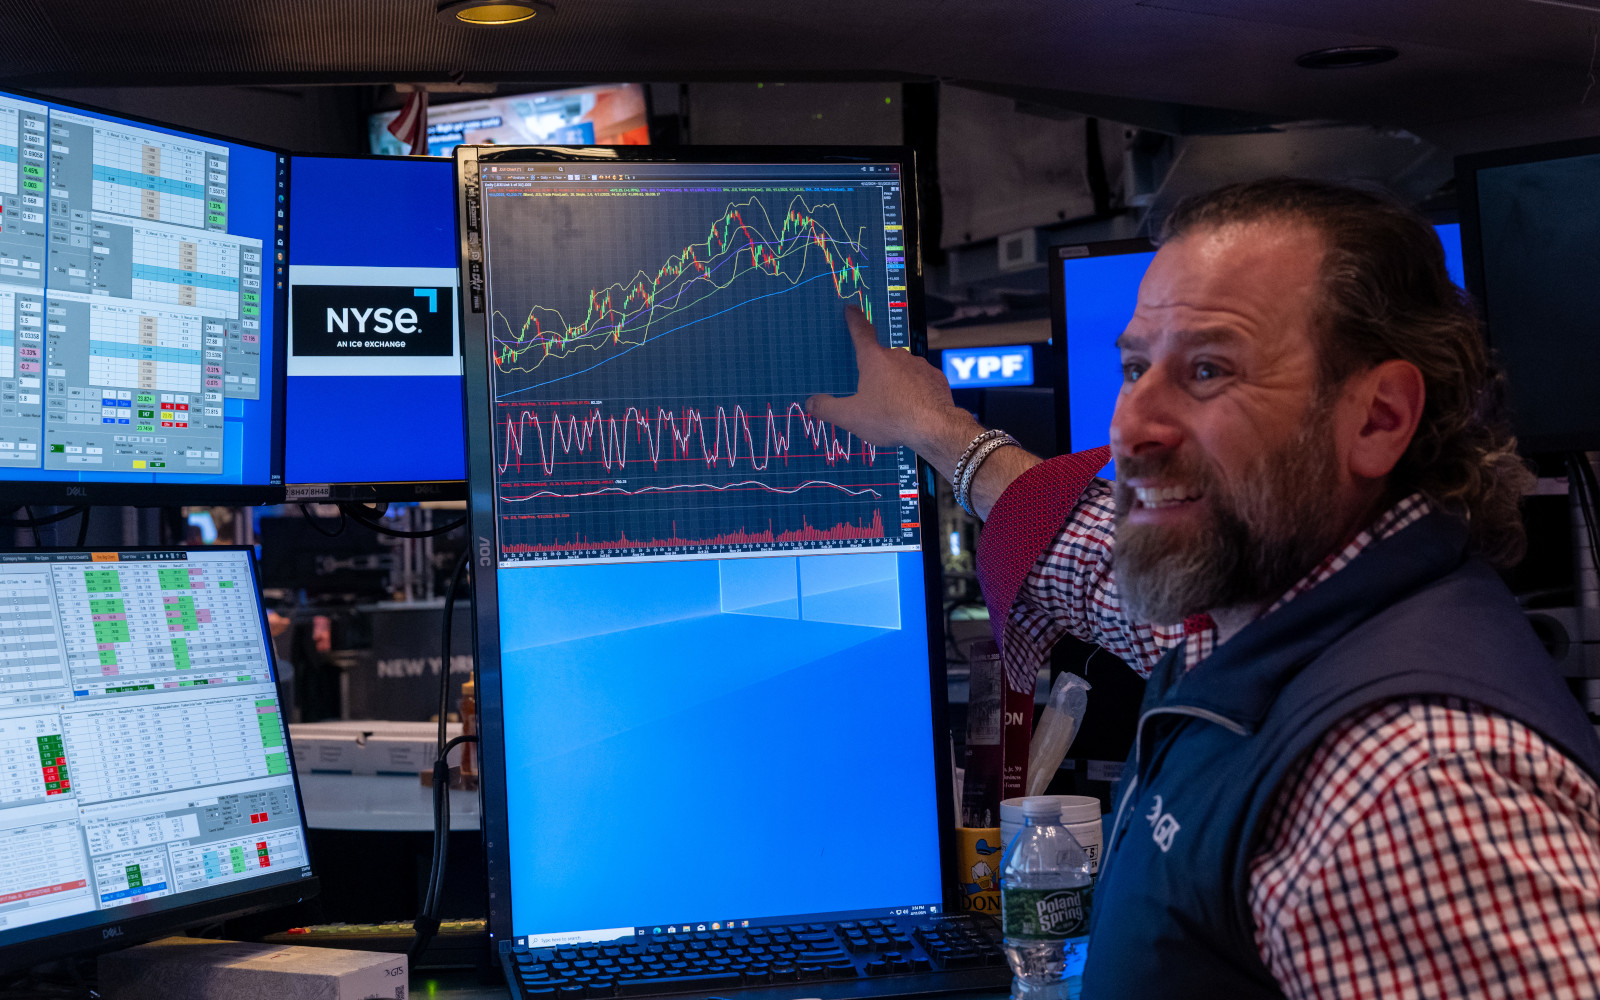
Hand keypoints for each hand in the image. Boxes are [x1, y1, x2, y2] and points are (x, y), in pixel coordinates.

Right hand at [805, 306, 976, 462]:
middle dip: (876, 371)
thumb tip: (811, 403)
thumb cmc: (890, 418)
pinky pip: (920, 381)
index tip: (851, 309)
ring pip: (902, 370)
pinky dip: (915, 391)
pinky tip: (912, 408)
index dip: (854, 320)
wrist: (934, 427)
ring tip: (893, 407)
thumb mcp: (850, 417)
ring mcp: (919, 365)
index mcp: (873, 359)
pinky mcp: (936, 378)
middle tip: (871, 393)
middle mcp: (898, 355)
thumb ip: (827, 408)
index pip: (860, 332)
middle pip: (881, 358)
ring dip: (896, 383)